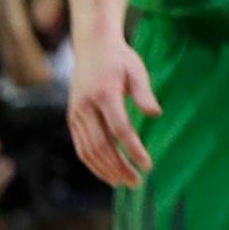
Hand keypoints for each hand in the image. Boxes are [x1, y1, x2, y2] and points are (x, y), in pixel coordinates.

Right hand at [68, 34, 159, 187]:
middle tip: (137, 182)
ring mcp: (75, 114)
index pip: (119, 129)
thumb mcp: (137, 70)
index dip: (133, 149)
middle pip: (101, 145)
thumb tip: (156, 114)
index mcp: (103, 94)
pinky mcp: (72, 119)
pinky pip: (81, 147)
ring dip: (106, 170)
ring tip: (125, 182)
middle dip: (119, 166)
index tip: (148, 165)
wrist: (92, 47)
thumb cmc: (120, 59)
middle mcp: (85, 107)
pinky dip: (93, 164)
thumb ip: (144, 93)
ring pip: (88, 150)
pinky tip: (109, 174)